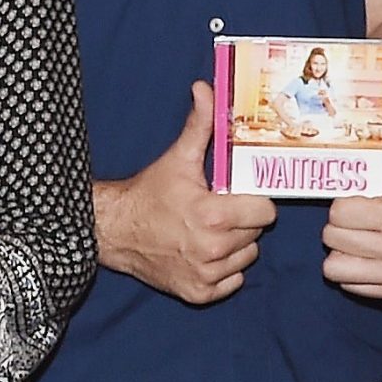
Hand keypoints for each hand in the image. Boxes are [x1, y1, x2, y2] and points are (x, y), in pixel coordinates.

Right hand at [95, 82, 276, 304]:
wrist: (115, 231)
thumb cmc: (149, 194)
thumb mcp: (177, 158)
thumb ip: (200, 124)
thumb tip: (206, 88)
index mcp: (214, 215)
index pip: (266, 212)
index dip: (254, 201)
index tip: (237, 196)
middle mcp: (213, 249)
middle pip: (256, 233)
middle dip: (243, 221)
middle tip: (219, 211)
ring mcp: (206, 275)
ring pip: (247, 257)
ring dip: (235, 245)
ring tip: (209, 231)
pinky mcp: (198, 293)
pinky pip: (232, 282)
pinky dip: (223, 270)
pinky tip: (203, 253)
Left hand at [323, 86, 381, 299]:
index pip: (355, 216)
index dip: (347, 206)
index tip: (354, 197)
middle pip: (340, 242)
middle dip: (338, 227)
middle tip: (349, 215)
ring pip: (338, 269)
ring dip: (339, 250)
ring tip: (353, 233)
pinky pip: (351, 287)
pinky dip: (349, 271)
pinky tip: (361, 252)